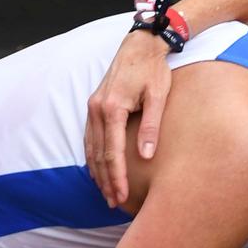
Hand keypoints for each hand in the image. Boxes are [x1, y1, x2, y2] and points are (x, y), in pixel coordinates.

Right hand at [86, 29, 172, 205]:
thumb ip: (151, 127)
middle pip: (98, 154)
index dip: (117, 177)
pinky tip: (98, 170)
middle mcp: (97, 109)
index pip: (112, 152)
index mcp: (112, 108)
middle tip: (115, 202)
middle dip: (106, 181)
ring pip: (90, 148)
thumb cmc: (153, 70)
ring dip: (97, 172)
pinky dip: (92, 157)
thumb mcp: (158, 97)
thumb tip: (146, 156)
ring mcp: (92, 107)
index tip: (122, 195)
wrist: (140, 45)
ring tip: (106, 193)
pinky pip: (89, 137)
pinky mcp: (94, 105)